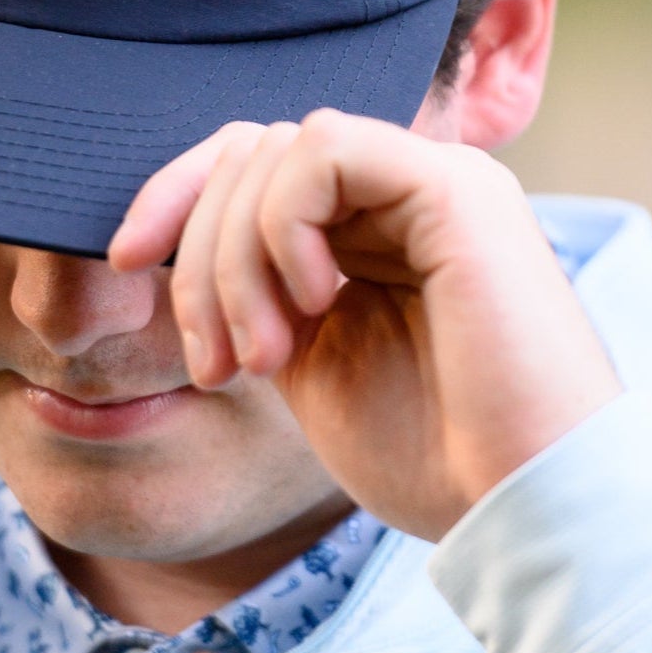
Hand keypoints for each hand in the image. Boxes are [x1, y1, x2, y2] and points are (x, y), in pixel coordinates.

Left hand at [110, 111, 622, 541]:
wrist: (525, 506)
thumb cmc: (437, 460)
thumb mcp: (313, 365)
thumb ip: (262, 294)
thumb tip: (171, 244)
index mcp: (379, 230)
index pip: (254, 162)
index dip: (174, 198)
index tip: (125, 265)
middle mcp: (410, 193)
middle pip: (252, 148)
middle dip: (199, 252)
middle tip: (219, 364)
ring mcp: (437, 183)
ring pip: (278, 146)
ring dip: (235, 255)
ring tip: (263, 357)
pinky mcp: (456, 189)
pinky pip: (325, 149)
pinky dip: (285, 222)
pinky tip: (314, 302)